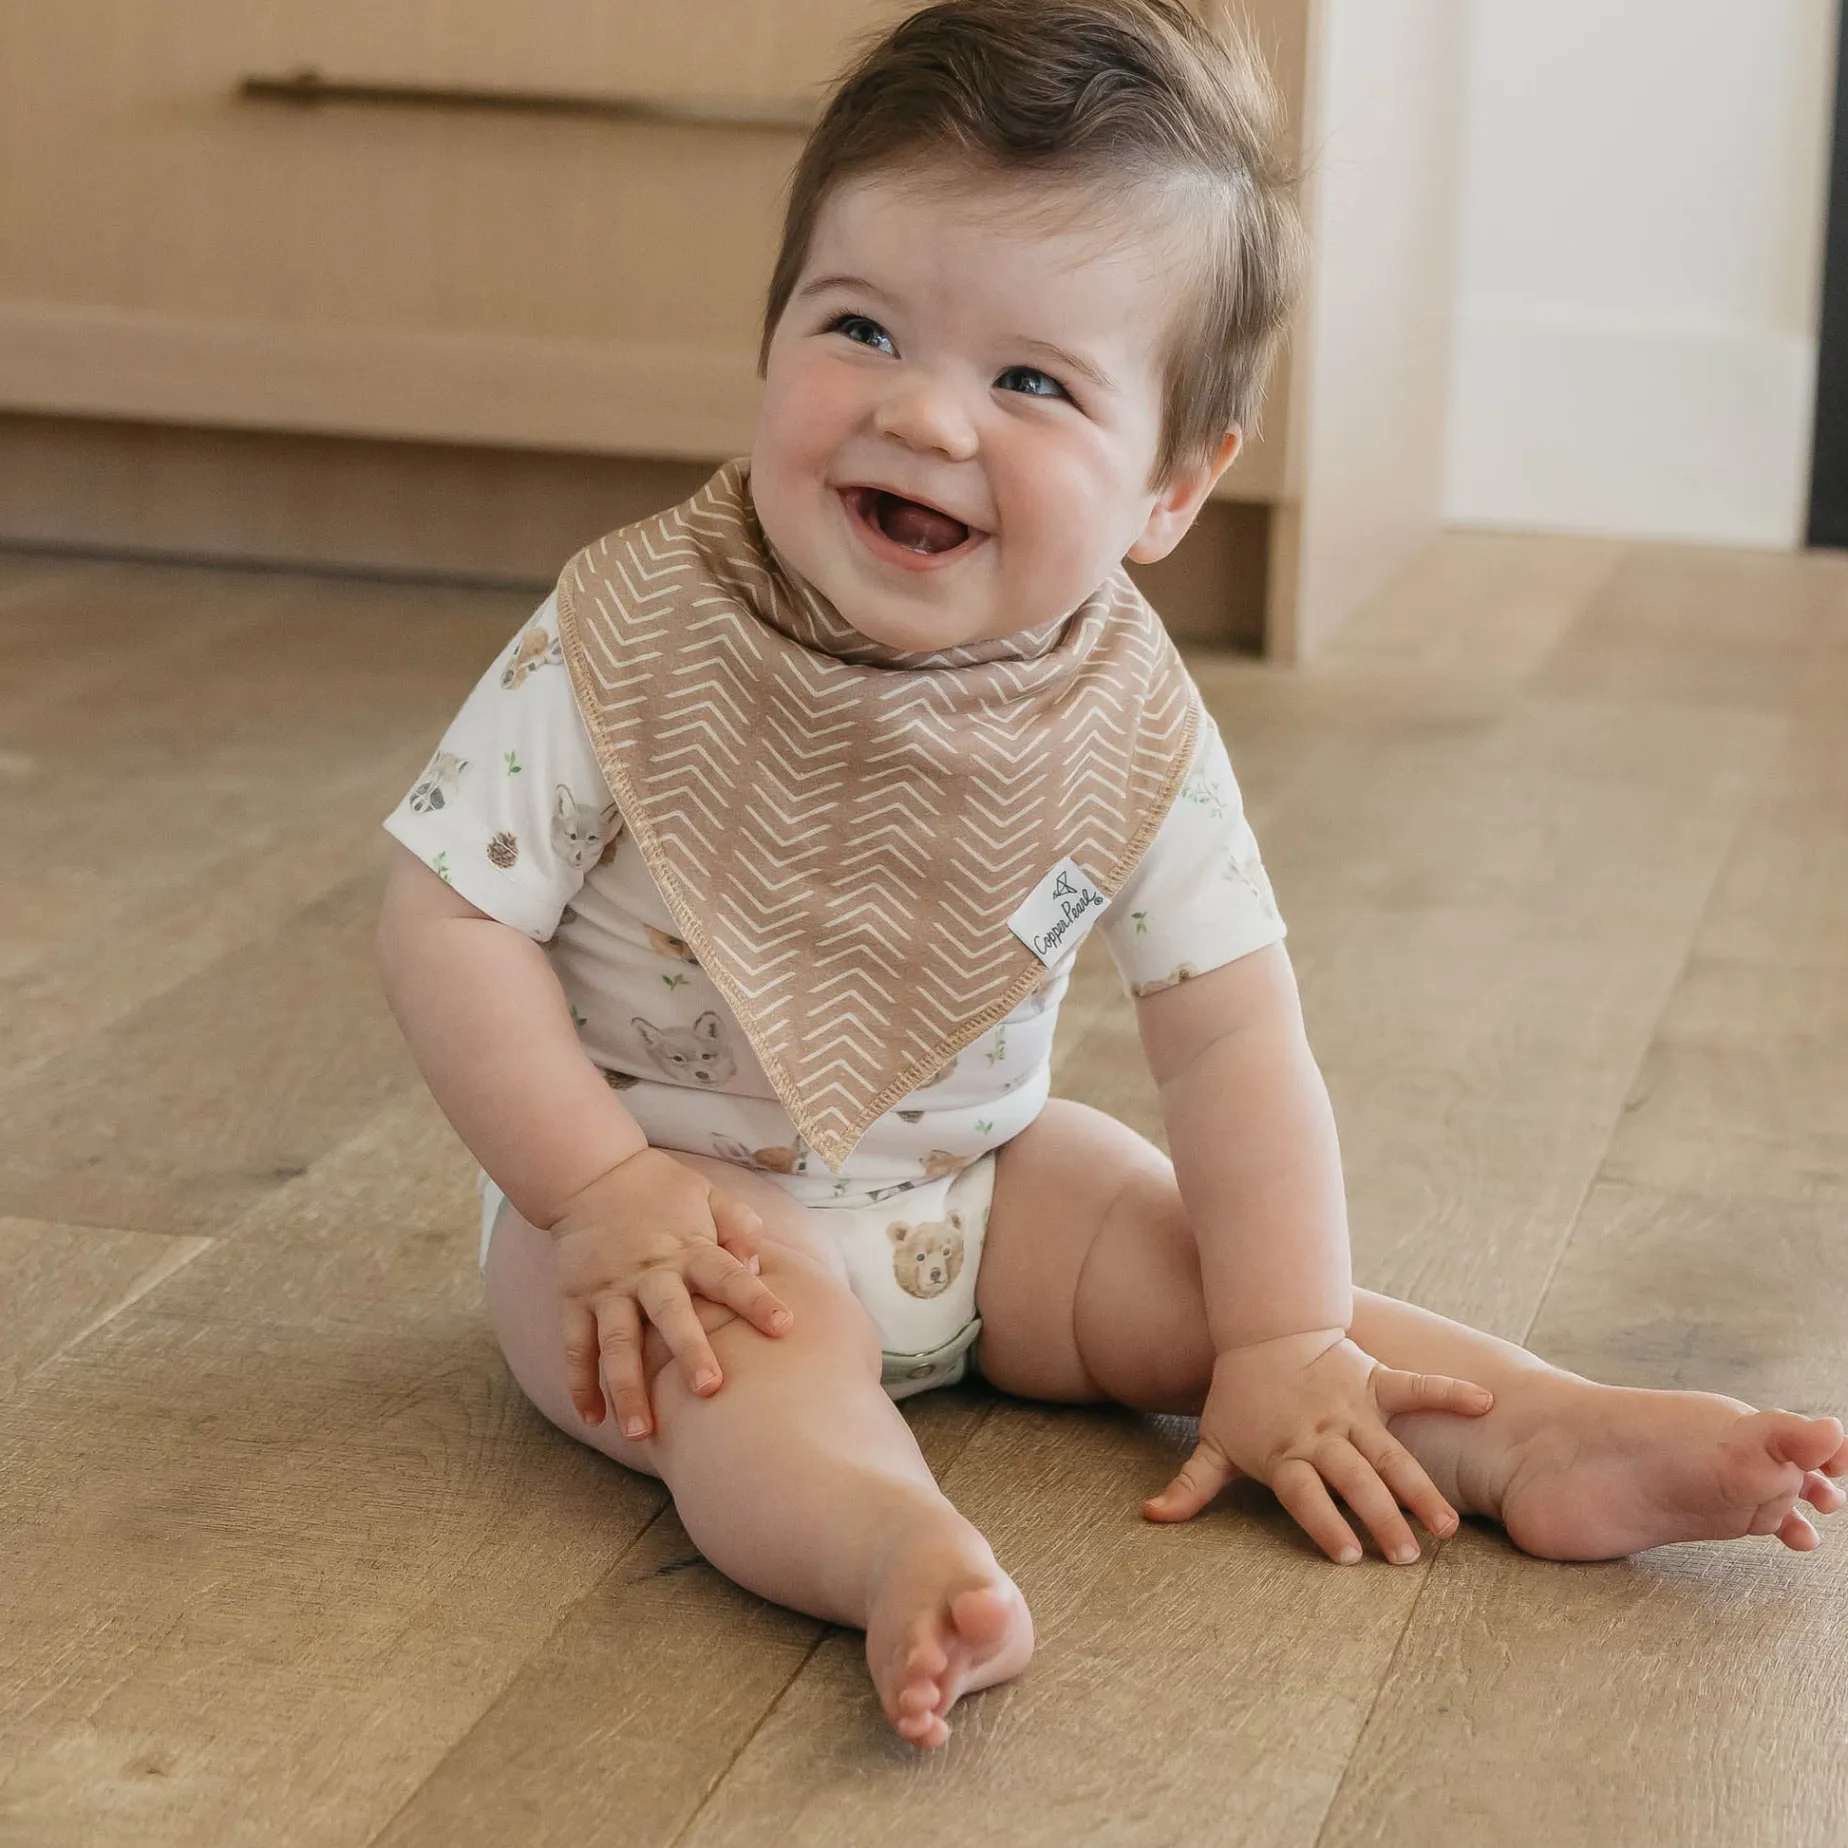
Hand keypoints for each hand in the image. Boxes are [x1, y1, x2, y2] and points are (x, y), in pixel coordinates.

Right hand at [548, 1148, 791, 1439]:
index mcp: (689, 1249)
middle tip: (709, 1391)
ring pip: (617, 1345)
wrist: (591, 1174)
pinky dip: (580, 1383)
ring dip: (627, 1389)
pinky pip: (575, 1347)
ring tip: (641, 1433)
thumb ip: (740, 1226)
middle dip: (689, 1353)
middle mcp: (649, 1273)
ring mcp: (608, 1290)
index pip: (728, 1276)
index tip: (784, 1327)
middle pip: (671, 1317)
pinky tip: (592, 1419)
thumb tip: (756, 1267)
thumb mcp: (709, 1196)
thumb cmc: (662, 1191)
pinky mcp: (575, 1300)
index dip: (756, 1300)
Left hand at [1142, 1328, 1493, 1562]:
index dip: (1324, 1523)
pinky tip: (1483, 1402)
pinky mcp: (1374, 1380)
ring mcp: (1352, 1406)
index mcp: (1284, 1451)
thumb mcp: (1213, 1442)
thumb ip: (1190, 1487)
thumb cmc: (1239, 1397)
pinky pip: (1415, 1386)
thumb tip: (1149, 1518)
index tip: (1347, 1557)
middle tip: (1406, 1558)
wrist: (1262, 1329)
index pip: (1305, 1494)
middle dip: (1380, 1518)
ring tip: (1445, 1527)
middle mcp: (1322, 1432)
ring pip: (1390, 1452)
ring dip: (1418, 1489)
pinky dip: (1449, 1390)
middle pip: (1353, 1480)